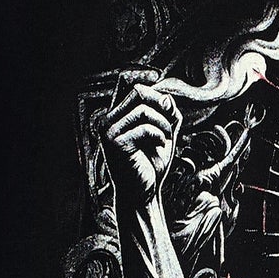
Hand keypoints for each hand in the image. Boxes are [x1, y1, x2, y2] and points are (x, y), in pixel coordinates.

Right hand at [100, 73, 182, 202]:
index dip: (148, 83)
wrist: (143, 194)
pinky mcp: (114, 142)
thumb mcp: (163, 133)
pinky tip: (161, 146)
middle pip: (138, 91)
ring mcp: (108, 131)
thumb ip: (167, 113)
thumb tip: (167, 96)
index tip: (164, 93)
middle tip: (170, 123)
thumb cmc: (151, 165)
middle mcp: (108, 120)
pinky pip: (145, 127)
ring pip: (144, 110)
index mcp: (116, 116)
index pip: (130, 85)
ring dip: (163, 125)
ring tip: (165, 140)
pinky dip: (159, 135)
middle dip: (161, 105)